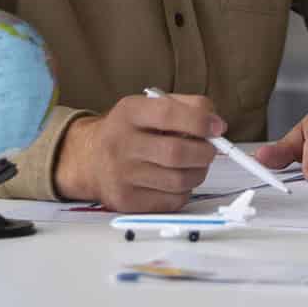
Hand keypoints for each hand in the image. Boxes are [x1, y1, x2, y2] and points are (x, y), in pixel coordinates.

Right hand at [54, 92, 220, 212]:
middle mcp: (120, 144)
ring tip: (194, 165)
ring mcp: (121, 175)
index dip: (200, 121)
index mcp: (129, 113)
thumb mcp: (150, 106)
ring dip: (198, 173)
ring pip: (179, 180)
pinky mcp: (126, 201)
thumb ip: (187, 106)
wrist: (89, 158)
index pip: (168, 114)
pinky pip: (172, 201)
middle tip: (209, 150)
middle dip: (205, 152)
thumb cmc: (129, 131)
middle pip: (176, 153)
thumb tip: (216, 124)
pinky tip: (175, 180)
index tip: (218, 127)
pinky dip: (184, 191)